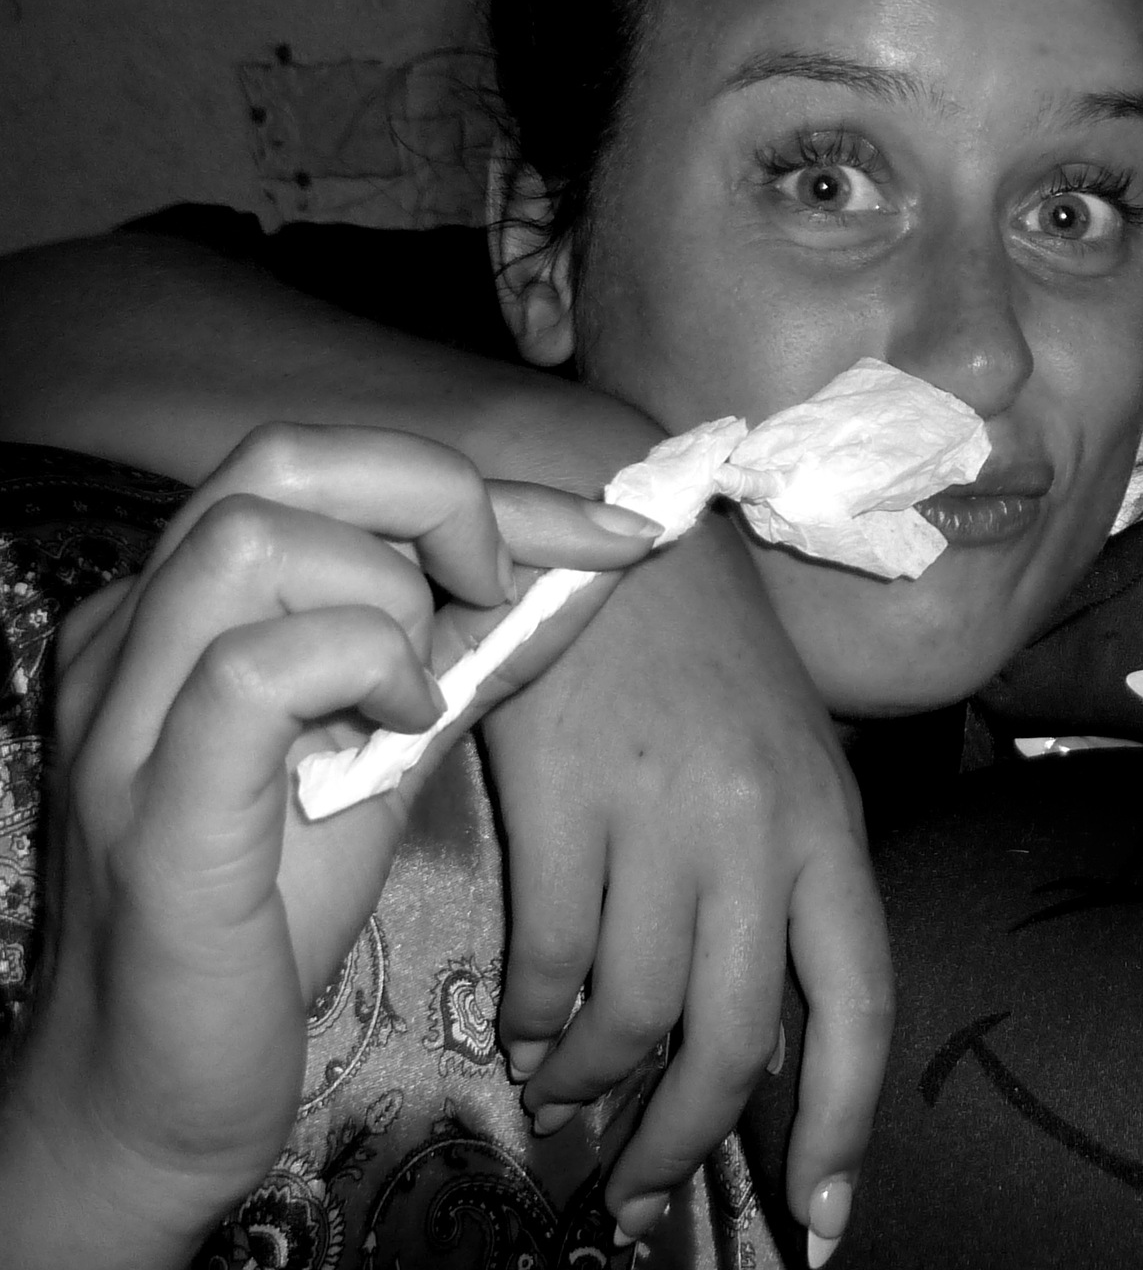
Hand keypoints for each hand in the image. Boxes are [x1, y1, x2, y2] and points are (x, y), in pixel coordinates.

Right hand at [0, 424, 650, 1267]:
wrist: (156, 1091)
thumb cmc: (263, 920)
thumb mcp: (380, 751)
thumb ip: (453, 652)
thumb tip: (578, 560)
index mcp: (180, 613)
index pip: (329, 472)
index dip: (487, 483)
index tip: (611, 523)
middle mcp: (131, 639)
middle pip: (281, 458)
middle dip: (438, 493)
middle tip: (512, 583)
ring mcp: (124, 718)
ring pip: (253, 535)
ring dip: (390, 588)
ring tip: (429, 682)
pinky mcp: (151, 811)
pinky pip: (251, 669)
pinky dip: (356, 665)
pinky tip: (403, 723)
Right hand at [478, 520, 888, 1252]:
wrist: (617, 533)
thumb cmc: (713, 660)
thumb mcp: (790, 764)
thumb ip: (788, 887)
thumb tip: (762, 1035)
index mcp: (830, 830)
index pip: (861, 1004)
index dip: (844, 1124)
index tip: (823, 1218)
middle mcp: (759, 835)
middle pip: (733, 1042)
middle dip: (685, 1142)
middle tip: (639, 1195)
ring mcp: (661, 820)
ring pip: (630, 1013)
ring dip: (590, 1079)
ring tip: (567, 1091)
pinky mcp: (564, 801)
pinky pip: (545, 958)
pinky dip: (529, 1015)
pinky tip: (521, 1022)